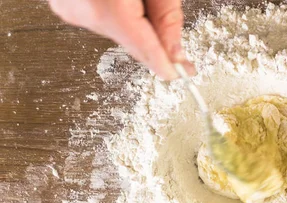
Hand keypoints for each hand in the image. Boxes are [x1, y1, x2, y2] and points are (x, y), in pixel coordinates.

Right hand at [48, 0, 194, 79]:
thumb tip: (175, 51)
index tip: (183, 73)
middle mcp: (83, 11)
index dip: (166, 63)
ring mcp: (69, 9)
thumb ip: (166, 16)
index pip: (144, 49)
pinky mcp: (65, 6)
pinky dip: (117, 13)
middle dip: (154, 36)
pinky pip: (102, 20)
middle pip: (132, 42)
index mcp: (105, 6)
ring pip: (118, 32)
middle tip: (163, 15)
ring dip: (135, 21)